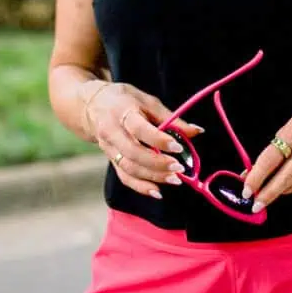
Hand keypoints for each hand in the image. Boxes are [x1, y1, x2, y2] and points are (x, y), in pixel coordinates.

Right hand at [82, 81, 202, 200]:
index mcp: (122, 112)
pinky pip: (124, 177)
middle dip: (157, 163)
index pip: (140, 129)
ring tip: (174, 179)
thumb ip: (171, 119)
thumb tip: (197, 131)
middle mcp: (112, 132)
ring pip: (129, 168)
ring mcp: (109, 148)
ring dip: (153, 177)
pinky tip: (157, 191)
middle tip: (179, 168)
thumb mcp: (148, 102)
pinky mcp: (110, 159)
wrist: (94, 106)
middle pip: (133, 153)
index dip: (159, 140)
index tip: (178, 147)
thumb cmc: (126, 101)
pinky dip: (141, 187)